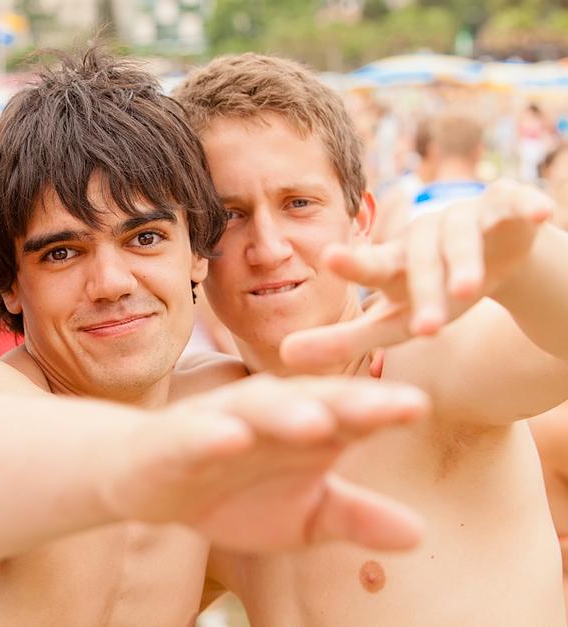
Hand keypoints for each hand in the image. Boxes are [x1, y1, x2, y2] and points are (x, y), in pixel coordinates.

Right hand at [107, 374, 428, 552]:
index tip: (419, 408)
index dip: (383, 409)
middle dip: (353, 400)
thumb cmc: (235, 492)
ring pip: (257, 409)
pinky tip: (231, 438)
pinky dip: (211, 434)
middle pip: (314, 400)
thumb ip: (355, 517)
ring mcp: (219, 421)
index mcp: (305, 426)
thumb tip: (420, 533)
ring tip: (318, 423)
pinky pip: (194, 434)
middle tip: (394, 405)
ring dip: (286, 412)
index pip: (350, 413)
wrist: (152, 484)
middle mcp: (267, 414)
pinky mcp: (175, 440)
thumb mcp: (303, 516)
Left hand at [282, 180, 552, 370]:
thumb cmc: (434, 292)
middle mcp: (424, 236)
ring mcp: (465, 218)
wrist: (497, 260)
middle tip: (426, 329)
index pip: (370, 266)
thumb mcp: (394, 322)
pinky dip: (525, 206)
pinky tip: (539, 214)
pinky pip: (514, 203)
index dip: (352, 263)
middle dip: (423, 291)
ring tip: (467, 290)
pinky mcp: (506, 207)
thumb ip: (343, 340)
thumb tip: (285, 355)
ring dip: (465, 261)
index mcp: (393, 263)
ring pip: (462, 235)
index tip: (329, 259)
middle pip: (418, 260)